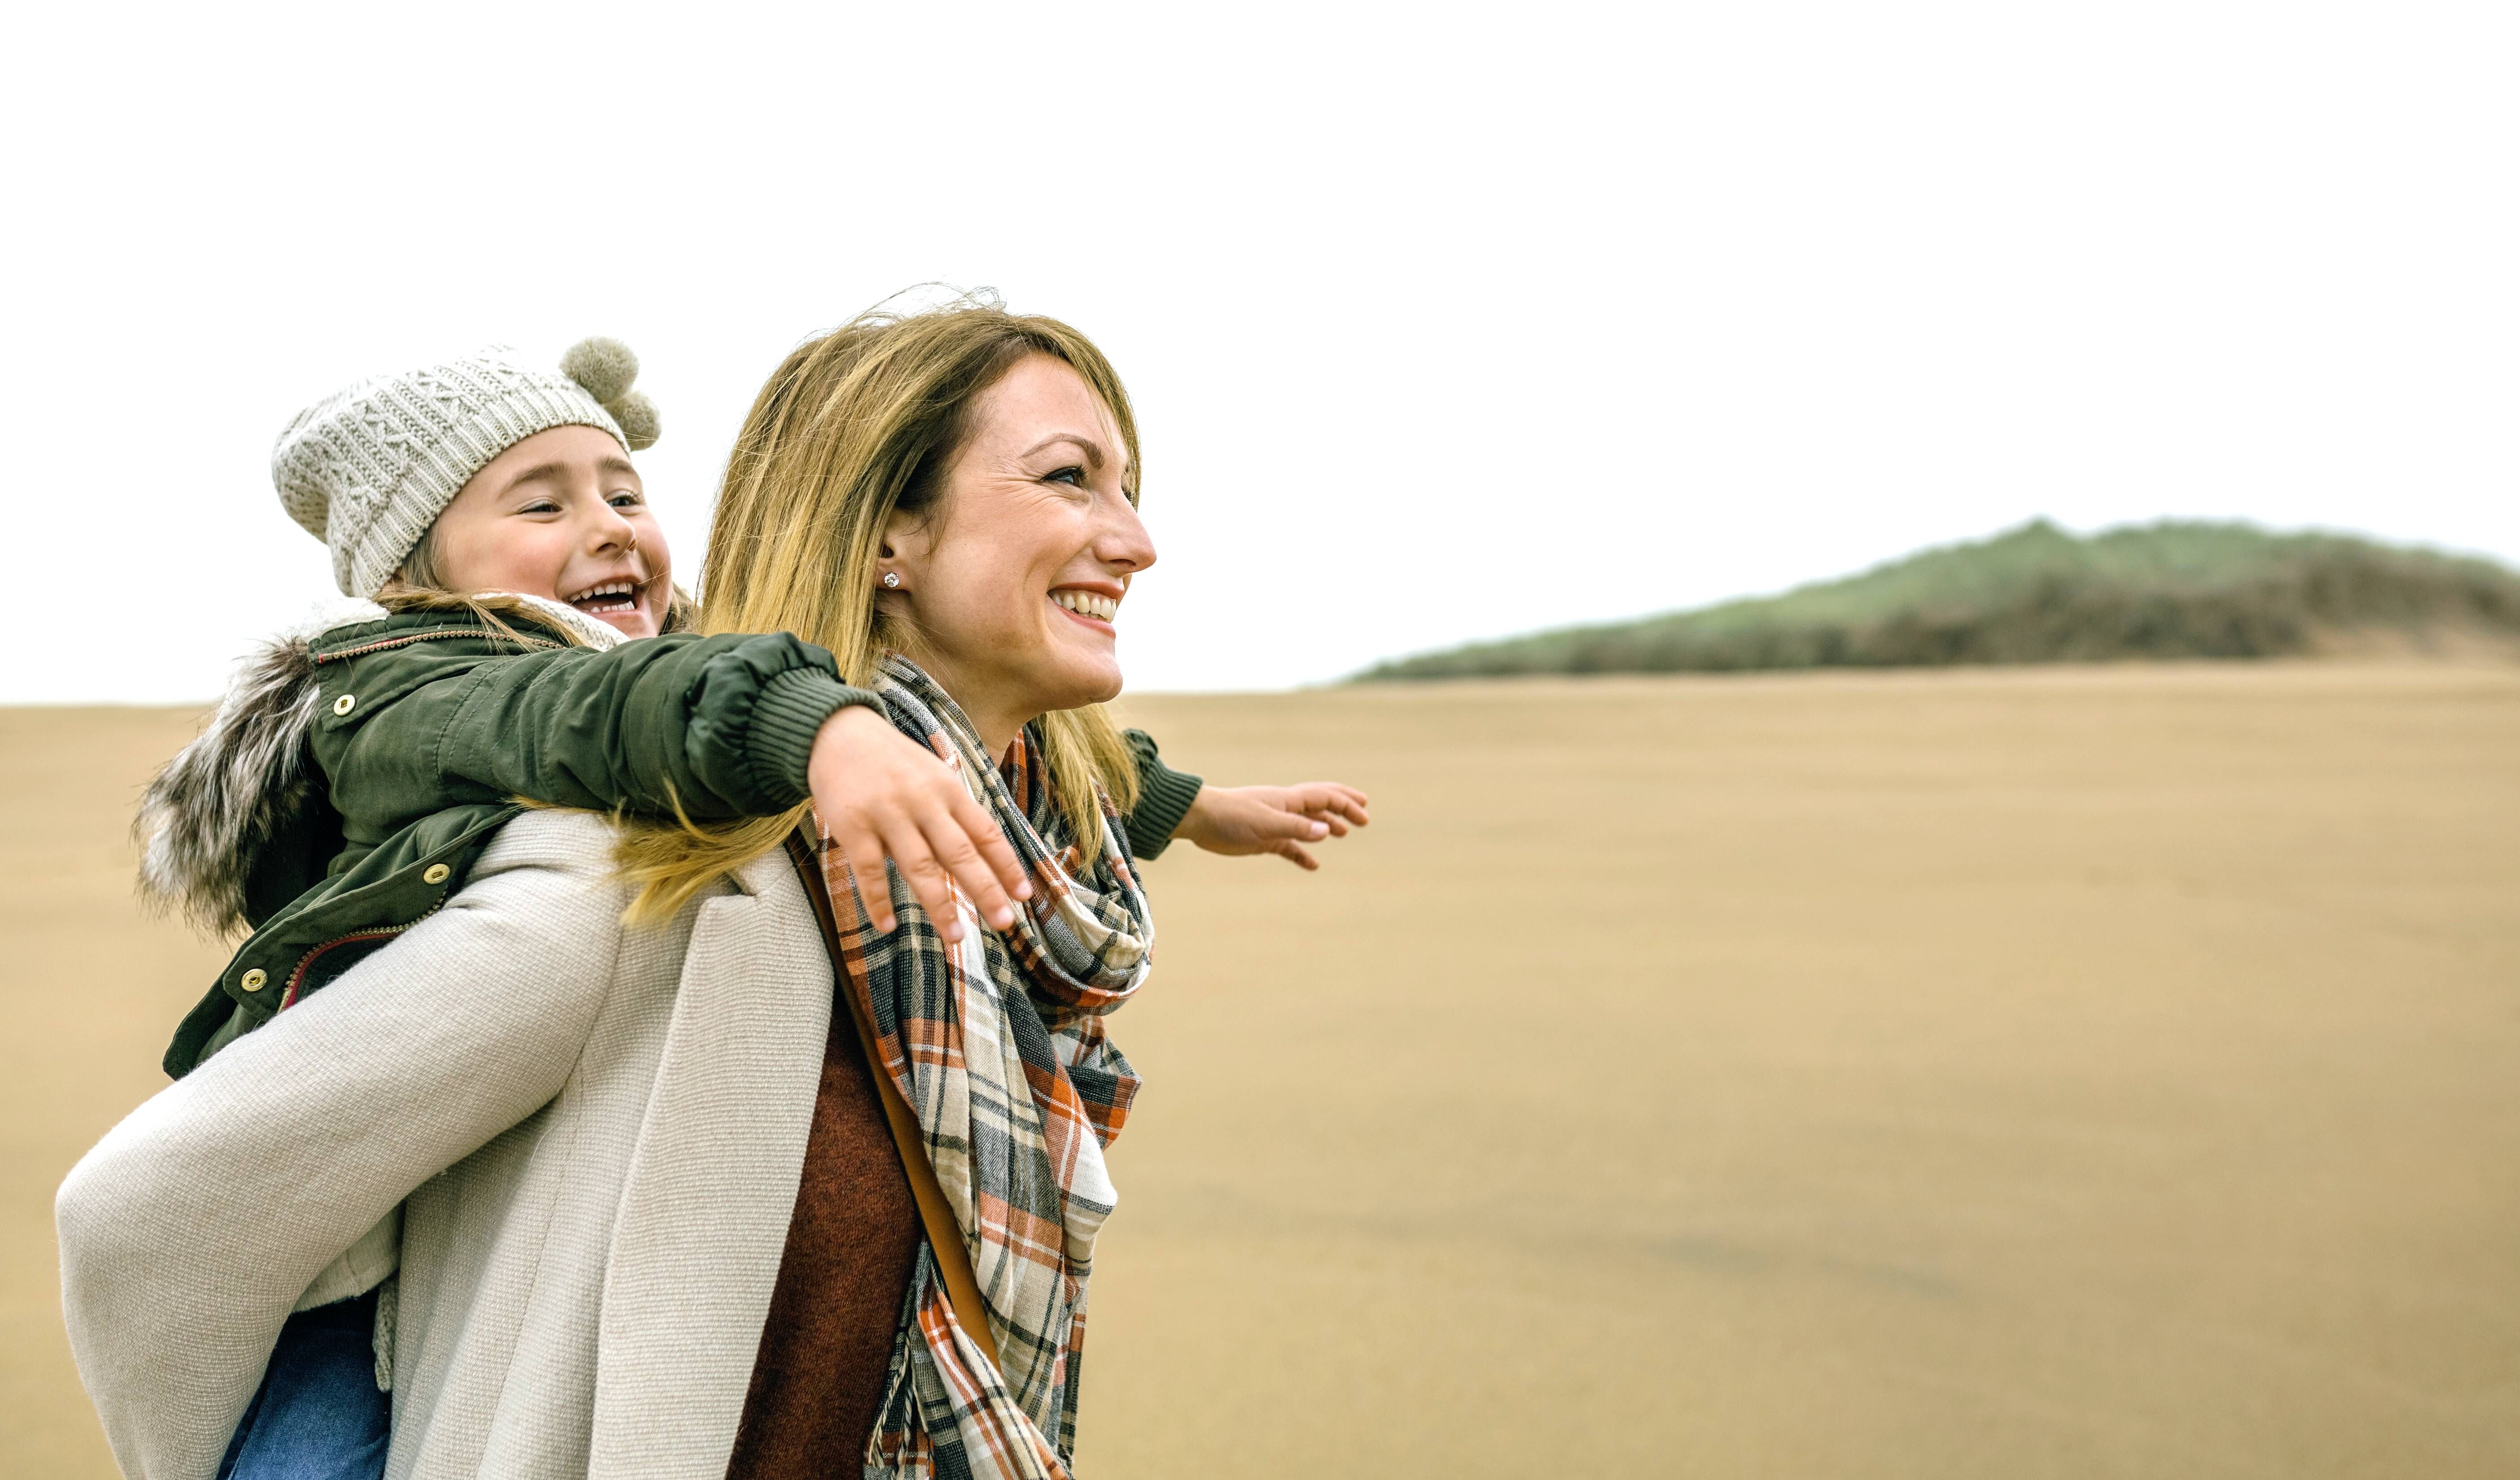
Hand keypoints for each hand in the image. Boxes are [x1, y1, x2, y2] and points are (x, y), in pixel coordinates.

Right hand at [808, 705, 1031, 940]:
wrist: (837, 733)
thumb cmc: (893, 762)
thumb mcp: (932, 776)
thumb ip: (954, 814)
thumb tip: (983, 859)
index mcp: (948, 789)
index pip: (985, 832)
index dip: (1007, 865)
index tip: (1023, 895)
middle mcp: (923, 802)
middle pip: (960, 852)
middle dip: (985, 889)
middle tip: (1004, 923)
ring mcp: (887, 814)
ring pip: (919, 866)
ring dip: (939, 905)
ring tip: (956, 937)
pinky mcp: (853, 825)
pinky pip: (868, 870)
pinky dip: (878, 901)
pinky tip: (888, 926)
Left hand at [1173, 782, 1370, 869]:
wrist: (1199, 820)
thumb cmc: (1230, 816)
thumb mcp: (1266, 824)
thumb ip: (1297, 827)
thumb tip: (1328, 828)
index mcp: (1288, 800)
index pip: (1324, 797)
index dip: (1346, 804)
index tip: (1364, 816)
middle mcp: (1284, 808)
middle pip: (1320, 804)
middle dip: (1342, 808)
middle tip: (1363, 816)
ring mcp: (1274, 823)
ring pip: (1306, 824)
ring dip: (1325, 826)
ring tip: (1342, 833)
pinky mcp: (1263, 839)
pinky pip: (1289, 846)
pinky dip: (1302, 853)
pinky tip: (1313, 865)